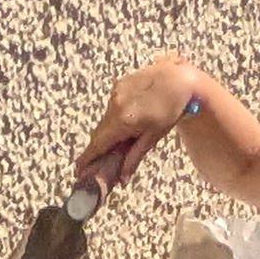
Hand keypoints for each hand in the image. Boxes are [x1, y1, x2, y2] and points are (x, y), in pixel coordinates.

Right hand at [76, 57, 200, 184]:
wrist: (180, 80)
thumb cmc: (171, 109)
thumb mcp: (153, 137)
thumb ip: (134, 158)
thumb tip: (122, 179)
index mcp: (123, 120)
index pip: (99, 143)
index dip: (87, 158)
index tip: (79, 170)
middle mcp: (116, 104)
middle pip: (100, 132)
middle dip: (98, 148)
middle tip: (96, 162)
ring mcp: (117, 92)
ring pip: (106, 120)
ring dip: (109, 132)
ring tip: (120, 140)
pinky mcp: (120, 84)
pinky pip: (112, 107)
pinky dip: (115, 118)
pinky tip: (127, 121)